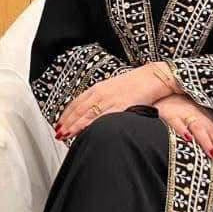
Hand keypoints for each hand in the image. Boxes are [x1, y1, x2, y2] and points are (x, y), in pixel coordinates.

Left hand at [56, 62, 176, 139]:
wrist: (154, 77)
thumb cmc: (137, 84)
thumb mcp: (115, 90)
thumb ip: (104, 100)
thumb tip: (95, 113)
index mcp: (98, 88)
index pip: (77, 103)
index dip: (66, 115)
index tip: (59, 124)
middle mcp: (101, 93)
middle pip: (79, 109)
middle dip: (67, 122)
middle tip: (58, 133)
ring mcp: (110, 99)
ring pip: (87, 114)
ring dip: (75, 125)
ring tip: (65, 135)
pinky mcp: (121, 105)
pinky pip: (104, 117)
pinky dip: (93, 125)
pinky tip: (86, 131)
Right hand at [155, 94, 212, 165]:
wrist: (160, 89)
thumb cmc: (178, 104)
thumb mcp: (194, 115)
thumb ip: (206, 131)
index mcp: (205, 116)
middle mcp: (197, 115)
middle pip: (212, 131)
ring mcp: (183, 114)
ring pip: (197, 127)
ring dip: (206, 140)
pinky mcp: (168, 113)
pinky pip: (175, 121)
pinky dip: (182, 129)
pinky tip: (188, 138)